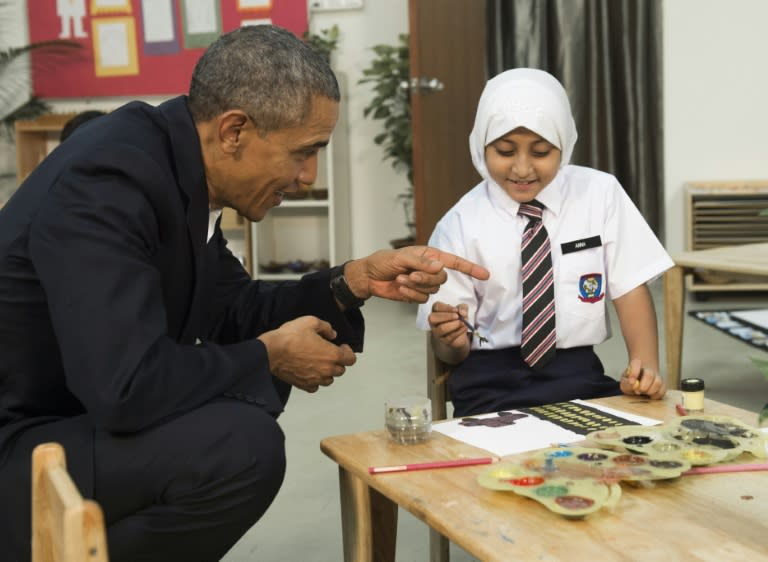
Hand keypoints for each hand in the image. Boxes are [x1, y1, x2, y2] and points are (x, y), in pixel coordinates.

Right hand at [258, 316, 356, 392]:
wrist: (271, 352)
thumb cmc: (290, 337)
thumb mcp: (310, 322)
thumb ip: (326, 327)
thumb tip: (332, 333)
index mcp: (332, 355)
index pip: (351, 359)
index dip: (348, 352)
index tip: (341, 347)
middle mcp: (326, 370)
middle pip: (341, 370)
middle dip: (337, 361)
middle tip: (328, 353)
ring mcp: (315, 379)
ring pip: (329, 380)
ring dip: (327, 372)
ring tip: (318, 363)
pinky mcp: (304, 385)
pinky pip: (315, 387)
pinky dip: (315, 381)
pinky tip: (309, 372)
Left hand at [344, 246, 489, 303]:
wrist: (369, 277)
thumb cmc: (383, 262)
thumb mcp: (400, 258)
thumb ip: (420, 263)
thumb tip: (440, 267)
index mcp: (429, 256)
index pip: (454, 262)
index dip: (470, 268)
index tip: (485, 275)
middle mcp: (429, 269)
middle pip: (442, 279)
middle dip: (426, 279)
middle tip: (409, 275)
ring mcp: (423, 283)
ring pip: (432, 290)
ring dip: (415, 287)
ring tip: (400, 280)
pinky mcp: (416, 295)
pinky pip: (422, 299)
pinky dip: (410, 295)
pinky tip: (399, 289)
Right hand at [429, 301, 470, 349]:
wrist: (461, 333)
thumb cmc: (458, 319)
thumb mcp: (462, 310)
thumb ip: (463, 308)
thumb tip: (462, 312)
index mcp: (437, 311)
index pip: (436, 307)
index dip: (446, 308)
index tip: (456, 310)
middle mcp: (434, 321)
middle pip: (433, 318)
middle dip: (446, 316)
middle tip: (457, 316)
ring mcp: (437, 332)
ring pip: (441, 329)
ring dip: (453, 325)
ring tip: (462, 323)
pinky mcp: (443, 340)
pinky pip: (449, 337)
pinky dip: (458, 332)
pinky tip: (464, 328)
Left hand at [620, 358, 665, 398]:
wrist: (638, 387)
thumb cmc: (630, 385)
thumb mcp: (624, 384)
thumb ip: (626, 384)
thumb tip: (633, 383)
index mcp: (636, 365)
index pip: (636, 362)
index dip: (634, 371)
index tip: (632, 381)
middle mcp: (648, 369)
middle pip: (649, 373)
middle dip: (644, 385)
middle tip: (638, 391)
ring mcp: (657, 376)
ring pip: (658, 382)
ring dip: (650, 390)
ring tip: (644, 393)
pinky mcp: (662, 384)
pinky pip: (663, 389)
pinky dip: (656, 395)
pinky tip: (650, 396)